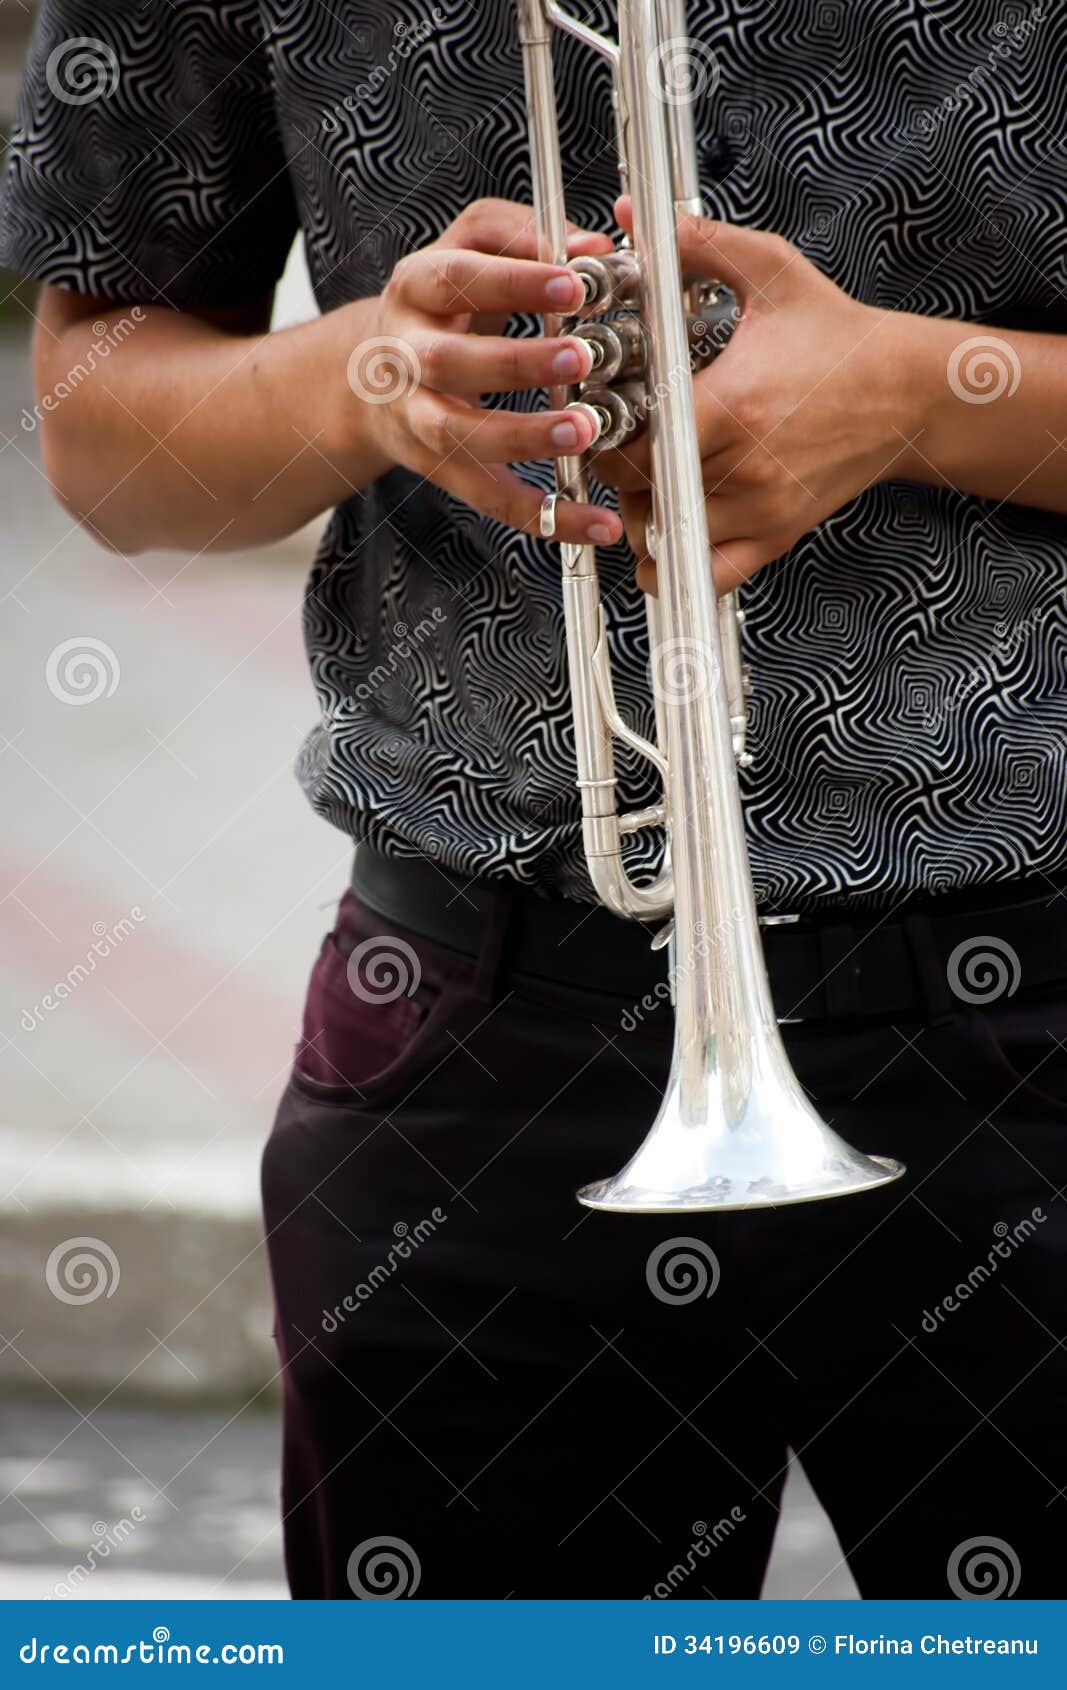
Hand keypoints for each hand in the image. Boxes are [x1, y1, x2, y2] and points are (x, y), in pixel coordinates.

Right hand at [331, 198, 623, 547]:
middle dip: (514, 362)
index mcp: (415, 289)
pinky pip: (490, 499)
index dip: (514, 281)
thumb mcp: (468, 251)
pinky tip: (598, 525)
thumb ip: (524, 236)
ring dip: (522, 437)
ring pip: (457, 436)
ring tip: (584, 431)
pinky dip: (547, 517)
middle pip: (447, 361)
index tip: (574, 283)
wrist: (371, 377)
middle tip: (580, 358)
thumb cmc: (445, 303)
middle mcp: (404, 356)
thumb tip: (594, 245)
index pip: (457, 277)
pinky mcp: (441, 470)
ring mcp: (416, 419)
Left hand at [594, 198, 912, 593]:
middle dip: (616, 464)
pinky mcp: (775, 538)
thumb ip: (698, 246)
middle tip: (620, 435)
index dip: (603, 428)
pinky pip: (703, 575)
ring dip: (639, 509)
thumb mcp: (771, 273)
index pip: (633, 439)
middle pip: (638, 488)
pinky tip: (665, 527)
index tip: (604, 407)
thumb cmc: (833, 333)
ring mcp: (760, 510)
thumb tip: (631, 215)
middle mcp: (744, 467)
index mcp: (732, 404)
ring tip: (646, 472)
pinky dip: (671, 562)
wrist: (906, 393)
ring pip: (661, 533)